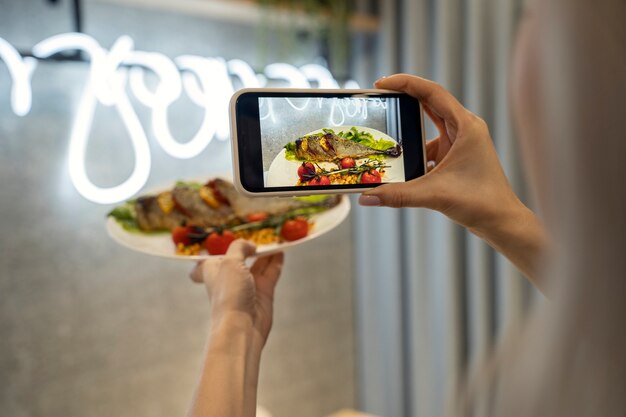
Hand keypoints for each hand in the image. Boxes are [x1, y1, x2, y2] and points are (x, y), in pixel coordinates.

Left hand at [190, 240, 283, 344]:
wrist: (242, 326)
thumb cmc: (229, 294)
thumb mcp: (230, 262)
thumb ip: (239, 248)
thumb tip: (251, 245)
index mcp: (213, 270)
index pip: (207, 261)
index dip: (213, 252)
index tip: (221, 241)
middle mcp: (230, 276)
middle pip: (238, 258)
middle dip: (247, 247)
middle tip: (259, 232)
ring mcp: (248, 284)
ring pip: (257, 264)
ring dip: (265, 252)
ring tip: (275, 238)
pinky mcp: (263, 291)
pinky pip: (270, 272)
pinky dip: (275, 261)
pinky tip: (281, 250)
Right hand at [360, 74, 548, 286]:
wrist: (502, 222)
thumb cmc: (481, 203)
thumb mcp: (434, 195)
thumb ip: (398, 195)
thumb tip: (367, 196)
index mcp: (466, 127)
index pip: (432, 93)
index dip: (406, 83)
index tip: (382, 84)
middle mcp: (465, 130)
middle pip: (429, 105)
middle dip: (403, 102)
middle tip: (379, 101)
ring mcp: (461, 144)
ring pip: (428, 129)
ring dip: (408, 134)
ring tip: (384, 140)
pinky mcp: (456, 158)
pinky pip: (430, 148)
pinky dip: (415, 153)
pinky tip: (400, 166)